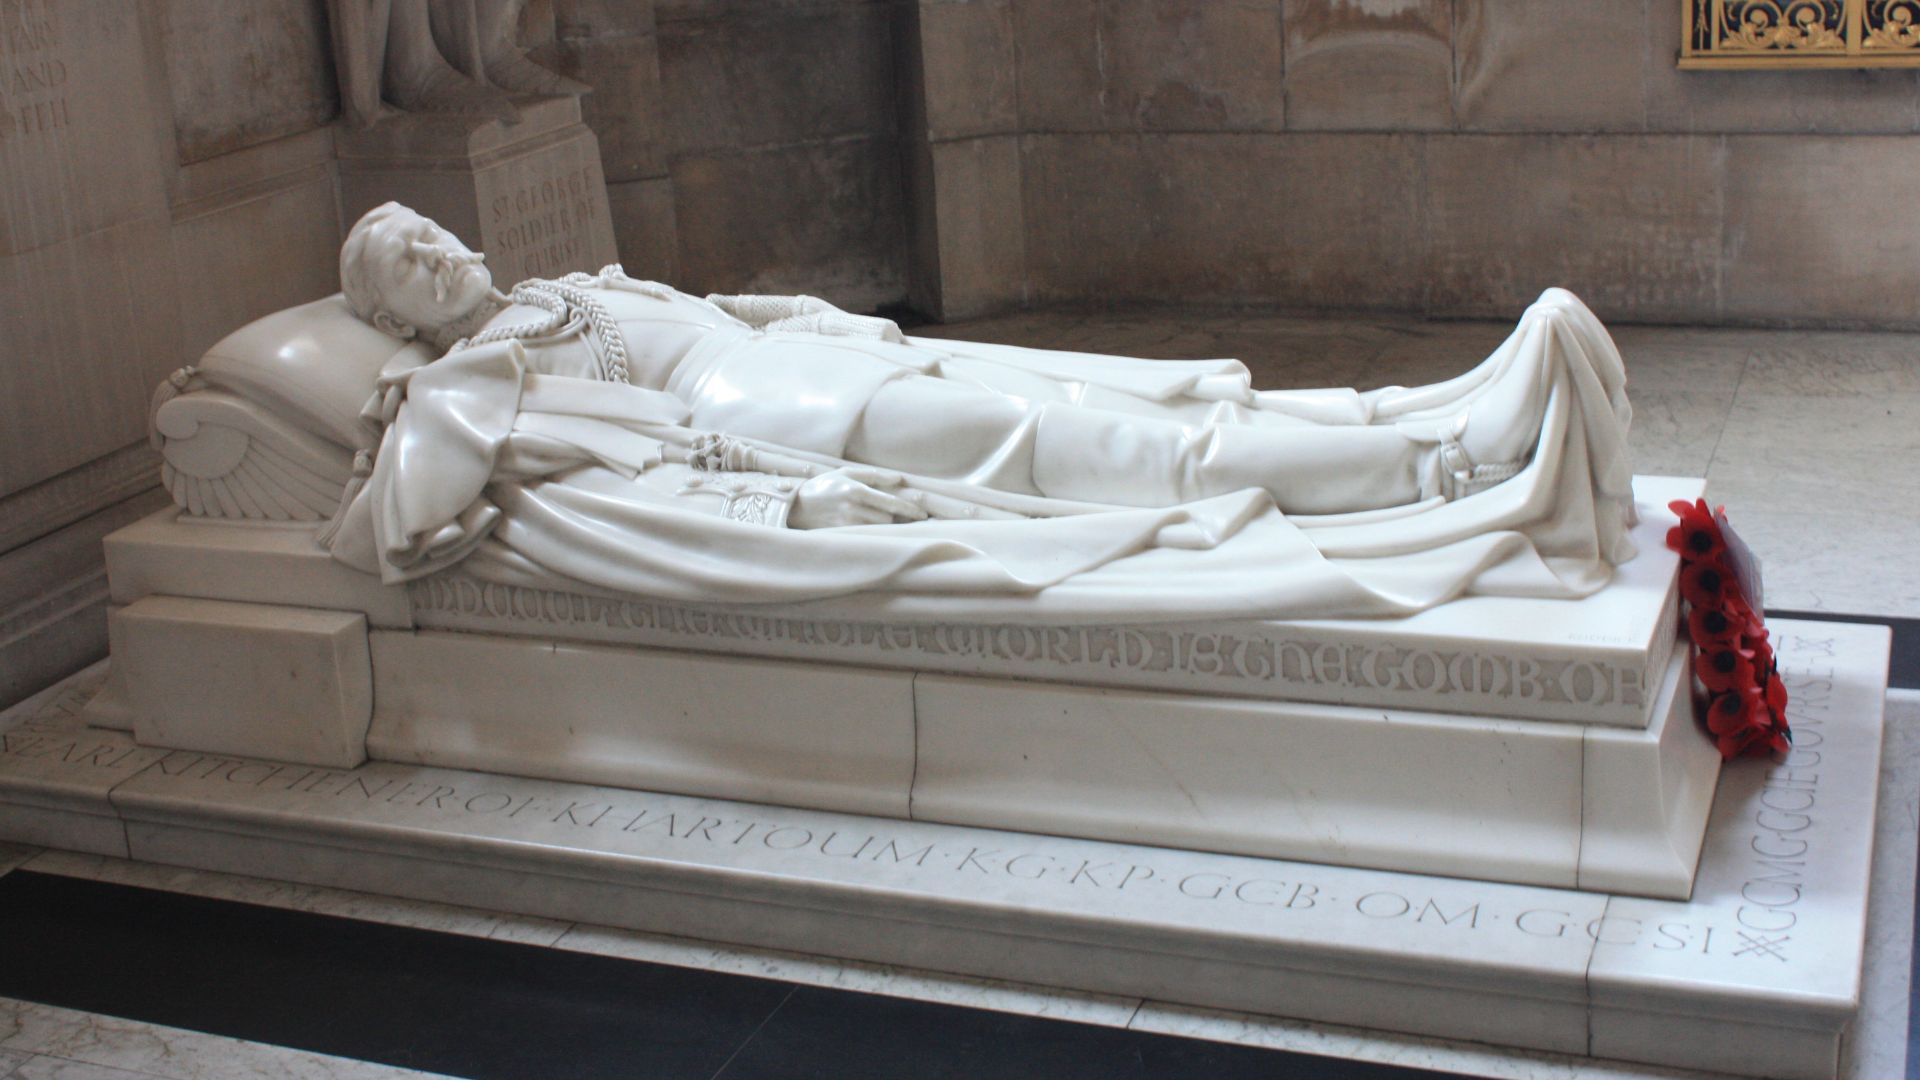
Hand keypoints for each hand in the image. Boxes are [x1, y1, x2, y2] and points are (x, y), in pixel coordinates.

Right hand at [789, 467, 928, 528]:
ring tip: (876, 519)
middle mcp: (852, 508)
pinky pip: (866, 536)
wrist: (795, 506)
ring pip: (878, 529)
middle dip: (894, 517)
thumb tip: (898, 478)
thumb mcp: (846, 474)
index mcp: (856, 490)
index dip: (909, 510)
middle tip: (896, 515)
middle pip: (887, 518)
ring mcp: (846, 524)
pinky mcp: (841, 535)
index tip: (923, 515)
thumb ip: (873, 475)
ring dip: (883, 525)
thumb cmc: (824, 486)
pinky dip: (872, 533)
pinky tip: (869, 528)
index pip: (891, 503)